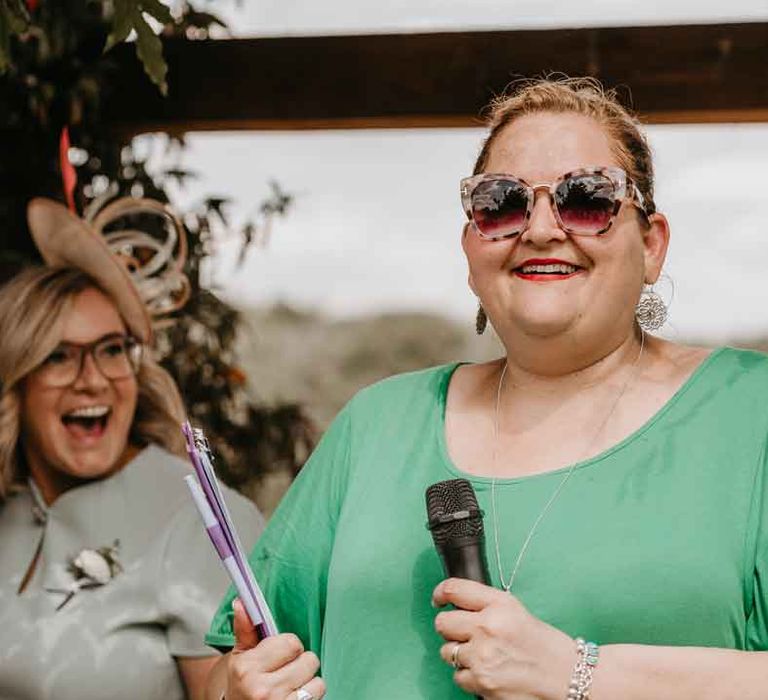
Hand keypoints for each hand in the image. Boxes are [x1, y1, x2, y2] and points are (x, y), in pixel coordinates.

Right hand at [225, 598, 325, 699]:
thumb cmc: (244, 684)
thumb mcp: (241, 658)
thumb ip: (245, 629)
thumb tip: (242, 602)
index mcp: (247, 668)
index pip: (292, 643)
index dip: (289, 647)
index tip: (279, 656)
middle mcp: (262, 690)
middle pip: (308, 660)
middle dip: (300, 663)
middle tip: (285, 672)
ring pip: (317, 679)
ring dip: (308, 681)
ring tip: (291, 687)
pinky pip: (319, 693)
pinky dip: (311, 695)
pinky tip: (295, 697)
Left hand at [432, 579, 573, 699]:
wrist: (566, 676)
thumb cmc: (543, 644)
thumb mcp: (515, 610)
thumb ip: (484, 604)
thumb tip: (455, 604)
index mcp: (497, 605)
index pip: (454, 589)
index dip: (441, 593)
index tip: (439, 599)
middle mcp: (487, 627)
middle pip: (442, 622)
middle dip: (449, 628)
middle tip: (463, 633)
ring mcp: (482, 657)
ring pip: (447, 652)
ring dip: (459, 654)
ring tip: (481, 655)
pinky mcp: (481, 682)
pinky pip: (458, 677)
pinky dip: (469, 676)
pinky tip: (487, 671)